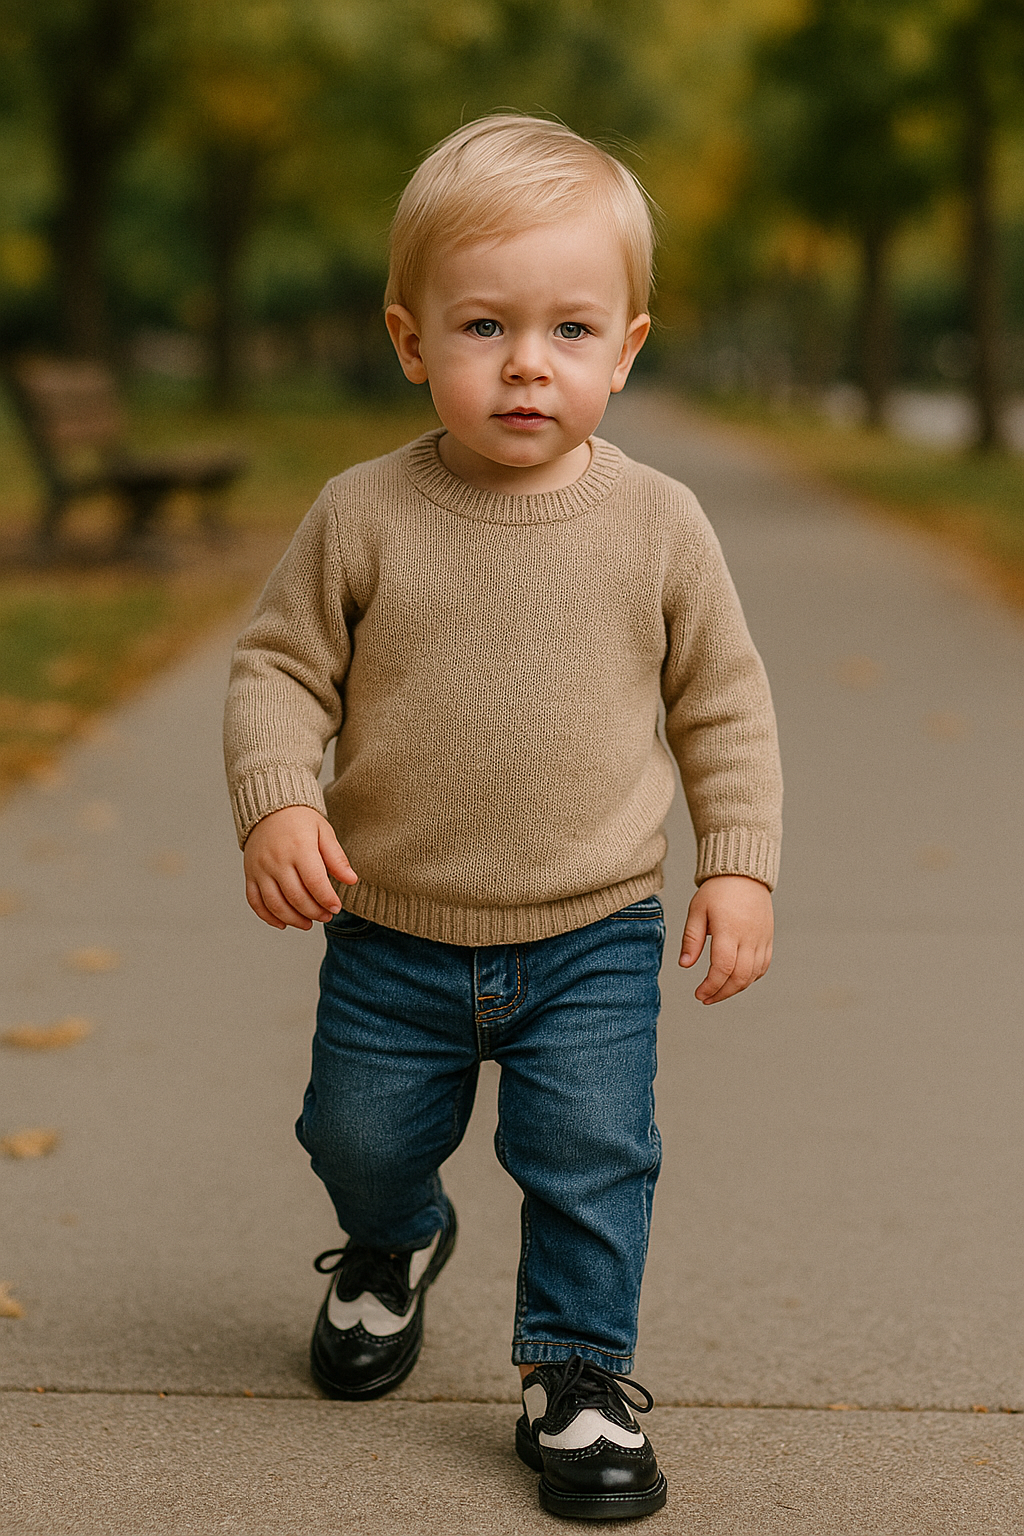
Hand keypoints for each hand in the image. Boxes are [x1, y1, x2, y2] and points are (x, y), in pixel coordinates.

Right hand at [243, 806, 356, 930]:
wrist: (269, 807)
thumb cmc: (300, 819)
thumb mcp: (324, 832)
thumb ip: (337, 858)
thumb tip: (352, 880)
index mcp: (299, 848)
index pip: (315, 882)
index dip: (327, 899)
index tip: (336, 907)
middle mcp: (277, 860)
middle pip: (295, 897)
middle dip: (314, 912)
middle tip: (326, 916)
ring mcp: (260, 868)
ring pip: (275, 904)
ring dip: (293, 919)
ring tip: (308, 923)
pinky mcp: (250, 874)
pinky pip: (254, 901)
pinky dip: (267, 916)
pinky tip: (282, 923)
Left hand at [679, 874, 772, 1004]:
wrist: (744, 874)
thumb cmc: (717, 891)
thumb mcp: (697, 910)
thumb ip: (691, 939)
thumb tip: (684, 965)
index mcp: (729, 930)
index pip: (723, 968)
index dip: (711, 986)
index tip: (699, 994)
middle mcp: (749, 937)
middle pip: (740, 977)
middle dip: (722, 993)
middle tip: (706, 998)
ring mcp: (762, 939)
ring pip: (753, 975)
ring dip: (735, 989)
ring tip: (718, 991)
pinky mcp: (768, 938)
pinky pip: (763, 966)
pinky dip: (750, 978)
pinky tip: (736, 980)